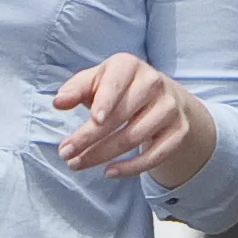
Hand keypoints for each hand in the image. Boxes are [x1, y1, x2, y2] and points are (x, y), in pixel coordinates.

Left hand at [51, 53, 214, 184]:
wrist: (162, 97)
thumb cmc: (118, 89)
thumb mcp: (95, 82)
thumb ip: (76, 89)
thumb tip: (59, 102)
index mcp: (129, 65)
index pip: (117, 82)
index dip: (106, 101)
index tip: (94, 120)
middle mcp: (153, 83)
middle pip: (122, 115)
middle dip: (89, 137)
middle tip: (64, 153)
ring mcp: (169, 107)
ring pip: (135, 136)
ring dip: (103, 154)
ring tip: (77, 164)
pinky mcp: (179, 131)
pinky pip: (156, 154)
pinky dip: (131, 167)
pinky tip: (109, 172)